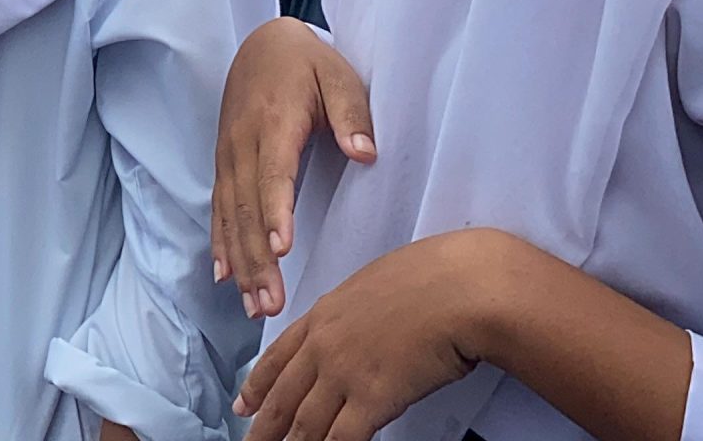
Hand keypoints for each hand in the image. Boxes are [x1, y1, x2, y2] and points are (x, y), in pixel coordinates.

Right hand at [213, 18, 376, 319]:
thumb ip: (351, 113)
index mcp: (274, 122)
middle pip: (246, 208)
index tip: (281, 249)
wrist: (263, 44)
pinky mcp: (225, 164)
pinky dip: (221, 244)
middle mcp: (243, 143)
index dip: (275, 212)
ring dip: (240, 263)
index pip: (273, 173)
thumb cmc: (307, 62)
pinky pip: (218, 208)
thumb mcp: (339, 75)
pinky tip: (225, 277)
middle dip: (256, 259)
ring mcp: (228, 155)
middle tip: (269, 304)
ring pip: (229, 215)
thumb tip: (365, 154)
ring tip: (254, 305)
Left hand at [234, 230, 501, 440]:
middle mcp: (324, 345)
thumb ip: (355, 313)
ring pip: (305, 423)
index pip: (278, 357)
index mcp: (323, 314)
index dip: (256, 386)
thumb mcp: (374, 285)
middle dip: (263, 426)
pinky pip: (341, 438)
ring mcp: (344, 373)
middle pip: (282, 396)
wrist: (459, 288)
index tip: (243, 404)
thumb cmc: (432, 278)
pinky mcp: (372, 399)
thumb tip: (360, 329)